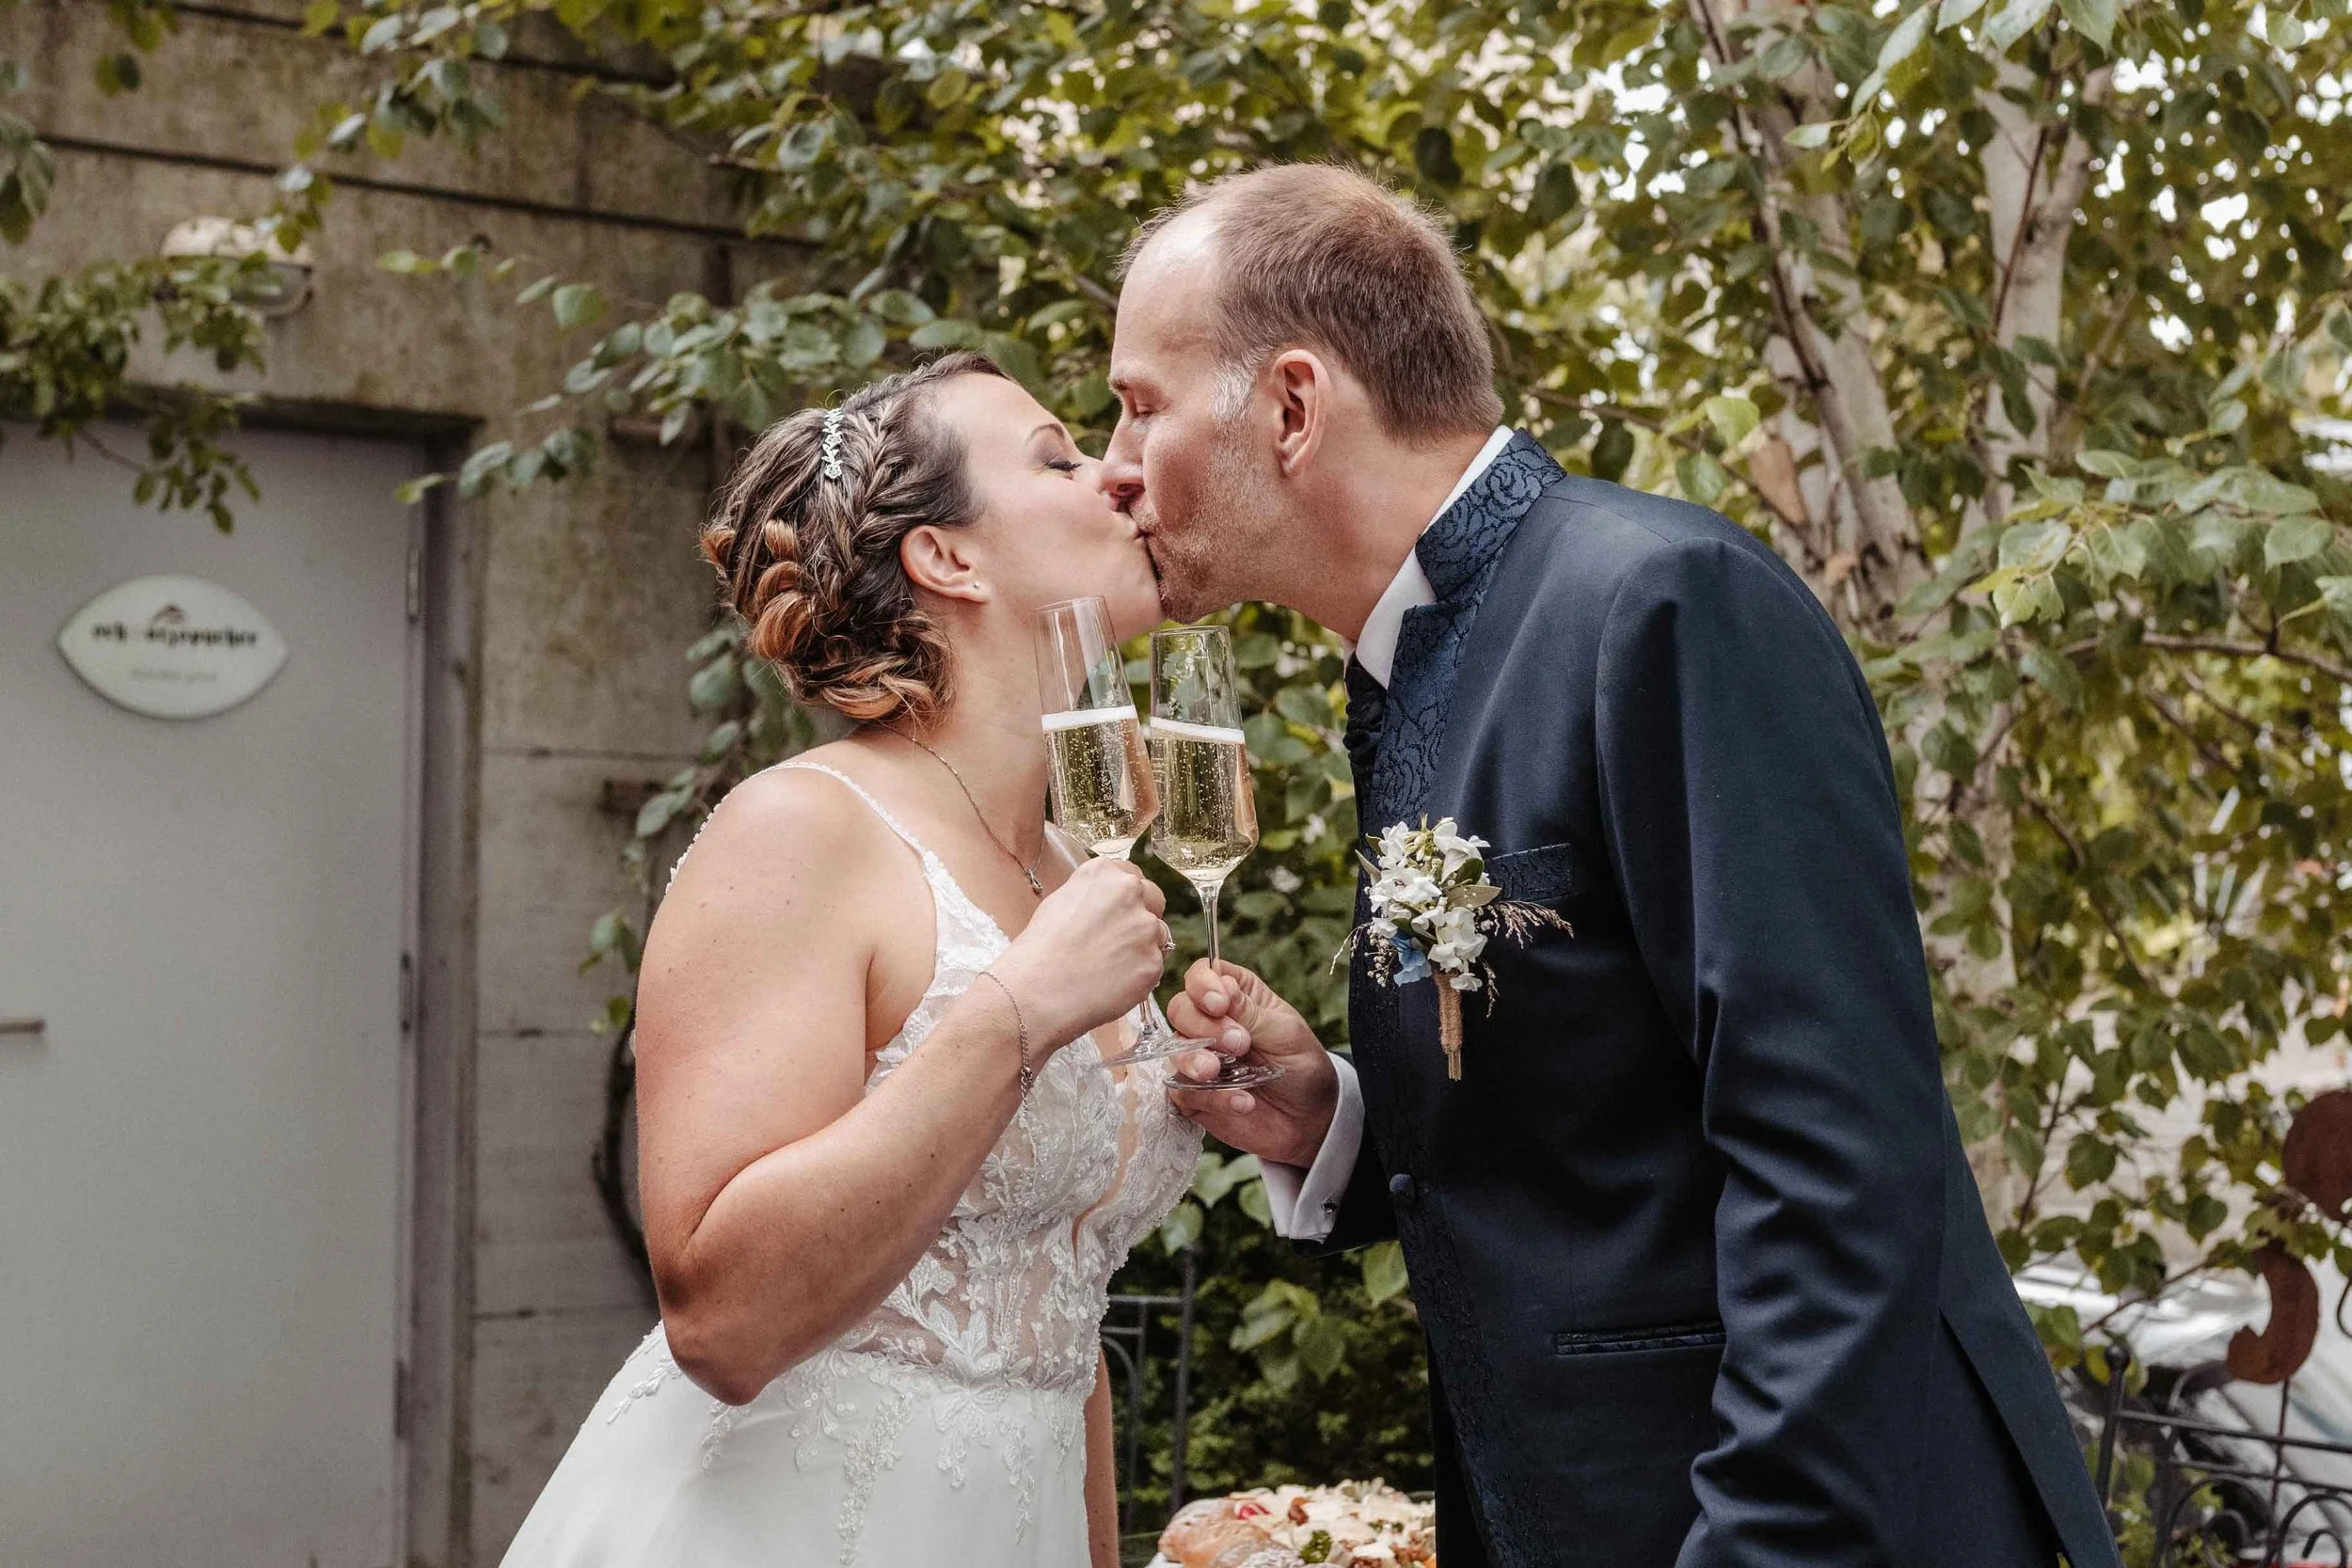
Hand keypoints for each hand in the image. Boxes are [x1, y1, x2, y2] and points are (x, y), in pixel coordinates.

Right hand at [993, 857, 1167, 1049]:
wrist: (1036, 990)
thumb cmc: (1039, 951)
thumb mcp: (1060, 902)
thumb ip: (1093, 896)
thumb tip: (1108, 904)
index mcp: (1104, 873)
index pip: (1132, 876)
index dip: (1127, 897)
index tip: (1118, 913)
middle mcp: (1130, 893)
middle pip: (1154, 899)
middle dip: (1142, 917)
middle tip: (1118, 941)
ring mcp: (1145, 927)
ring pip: (1157, 936)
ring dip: (1141, 948)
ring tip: (1108, 968)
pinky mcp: (1153, 961)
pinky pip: (1153, 966)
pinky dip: (1139, 976)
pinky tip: (1111, 984)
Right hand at [1165, 959, 1337, 1168]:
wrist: (1310, 1118)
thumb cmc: (1301, 1065)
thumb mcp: (1286, 1033)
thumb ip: (1251, 1012)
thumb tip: (1222, 985)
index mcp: (1235, 997)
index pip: (1201, 975)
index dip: (1202, 985)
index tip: (1220, 1004)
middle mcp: (1210, 1024)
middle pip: (1180, 1008)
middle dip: (1204, 1025)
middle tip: (1239, 1043)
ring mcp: (1199, 1059)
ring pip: (1174, 1050)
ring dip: (1194, 1059)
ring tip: (1217, 1072)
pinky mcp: (1194, 1095)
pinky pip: (1183, 1092)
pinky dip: (1211, 1097)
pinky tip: (1242, 1102)